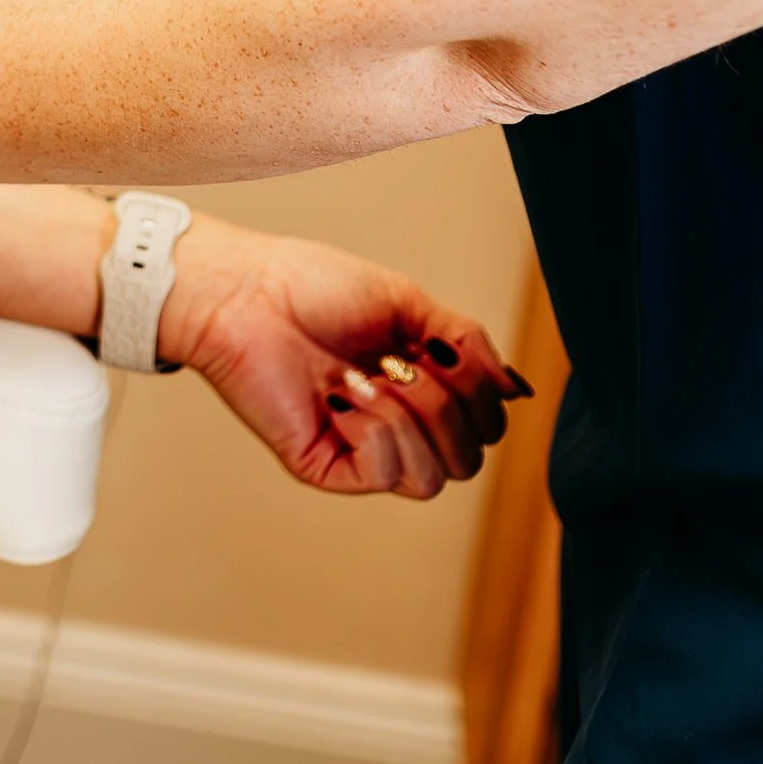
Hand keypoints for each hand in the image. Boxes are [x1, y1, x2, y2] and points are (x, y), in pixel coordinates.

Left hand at [158, 216, 524, 499]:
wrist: (246, 291)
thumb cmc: (314, 286)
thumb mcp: (409, 303)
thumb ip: (467, 344)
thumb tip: (516, 391)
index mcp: (418, 386)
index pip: (486, 425)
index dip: (480, 391)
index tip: (438, 347)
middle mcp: (396, 424)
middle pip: (470, 458)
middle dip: (451, 405)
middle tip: (406, 363)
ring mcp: (362, 449)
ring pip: (436, 477)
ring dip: (414, 418)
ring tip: (370, 376)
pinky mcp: (327, 466)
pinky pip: (387, 475)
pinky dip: (378, 429)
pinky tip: (345, 394)